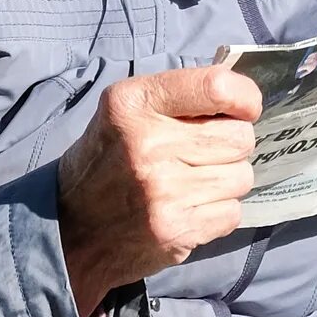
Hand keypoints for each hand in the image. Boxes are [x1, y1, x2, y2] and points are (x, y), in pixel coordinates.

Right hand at [58, 66, 260, 316]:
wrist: (71, 229)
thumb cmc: (108, 161)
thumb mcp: (126, 112)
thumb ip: (180, 96)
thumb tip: (244, 98)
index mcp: (133, 103)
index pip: (217, 87)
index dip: (244, 97)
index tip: (242, 108)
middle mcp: (147, 144)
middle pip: (239, 137)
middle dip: (230, 144)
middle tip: (202, 153)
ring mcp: (163, 191)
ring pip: (242, 176)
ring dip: (226, 180)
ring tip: (191, 183)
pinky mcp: (176, 229)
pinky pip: (233, 212)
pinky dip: (218, 211)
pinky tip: (188, 208)